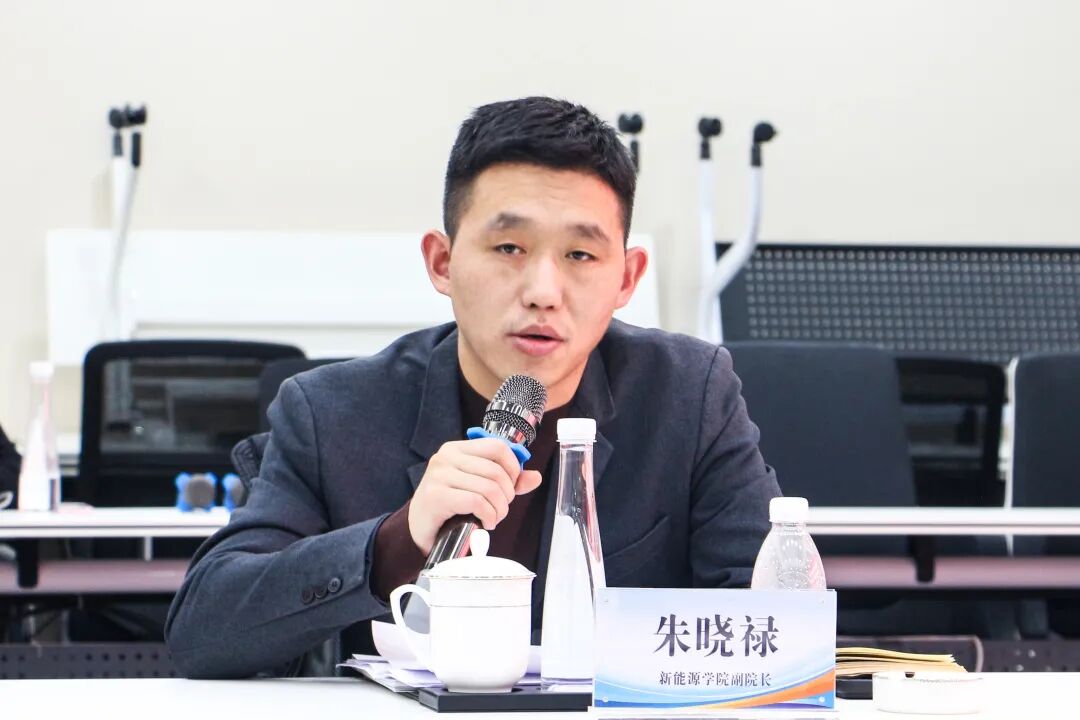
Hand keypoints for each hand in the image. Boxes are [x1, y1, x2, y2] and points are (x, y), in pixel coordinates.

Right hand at [408, 438, 542, 553]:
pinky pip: (476, 502)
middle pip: (496, 471)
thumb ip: (506, 481)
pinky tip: (485, 523)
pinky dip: (488, 516)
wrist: (418, 527)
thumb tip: (535, 477)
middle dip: (507, 495)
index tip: (512, 487)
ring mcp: (439, 475)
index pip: (497, 447)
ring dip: (499, 509)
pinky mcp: (436, 495)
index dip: (513, 468)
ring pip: (489, 488)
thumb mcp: (478, 487)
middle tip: (501, 508)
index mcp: (457, 448)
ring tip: (494, 518)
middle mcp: (446, 457)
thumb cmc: (449, 505)